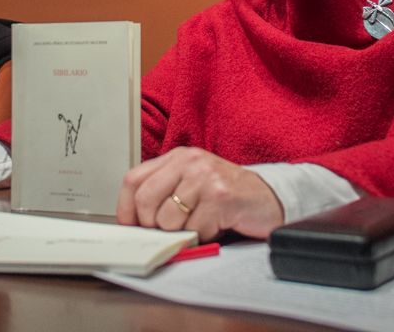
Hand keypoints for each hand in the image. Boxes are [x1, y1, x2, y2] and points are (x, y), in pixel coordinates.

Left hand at [116, 147, 283, 241]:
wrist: (267, 198)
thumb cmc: (226, 195)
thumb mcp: (191, 184)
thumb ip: (164, 193)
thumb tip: (133, 222)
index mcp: (177, 157)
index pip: (133, 179)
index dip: (126, 208)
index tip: (130, 226)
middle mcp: (189, 162)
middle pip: (145, 200)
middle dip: (151, 225)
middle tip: (167, 232)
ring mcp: (205, 177)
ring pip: (168, 220)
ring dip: (181, 233)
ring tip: (199, 224)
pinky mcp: (220, 196)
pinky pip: (194, 230)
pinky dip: (202, 237)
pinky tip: (215, 225)